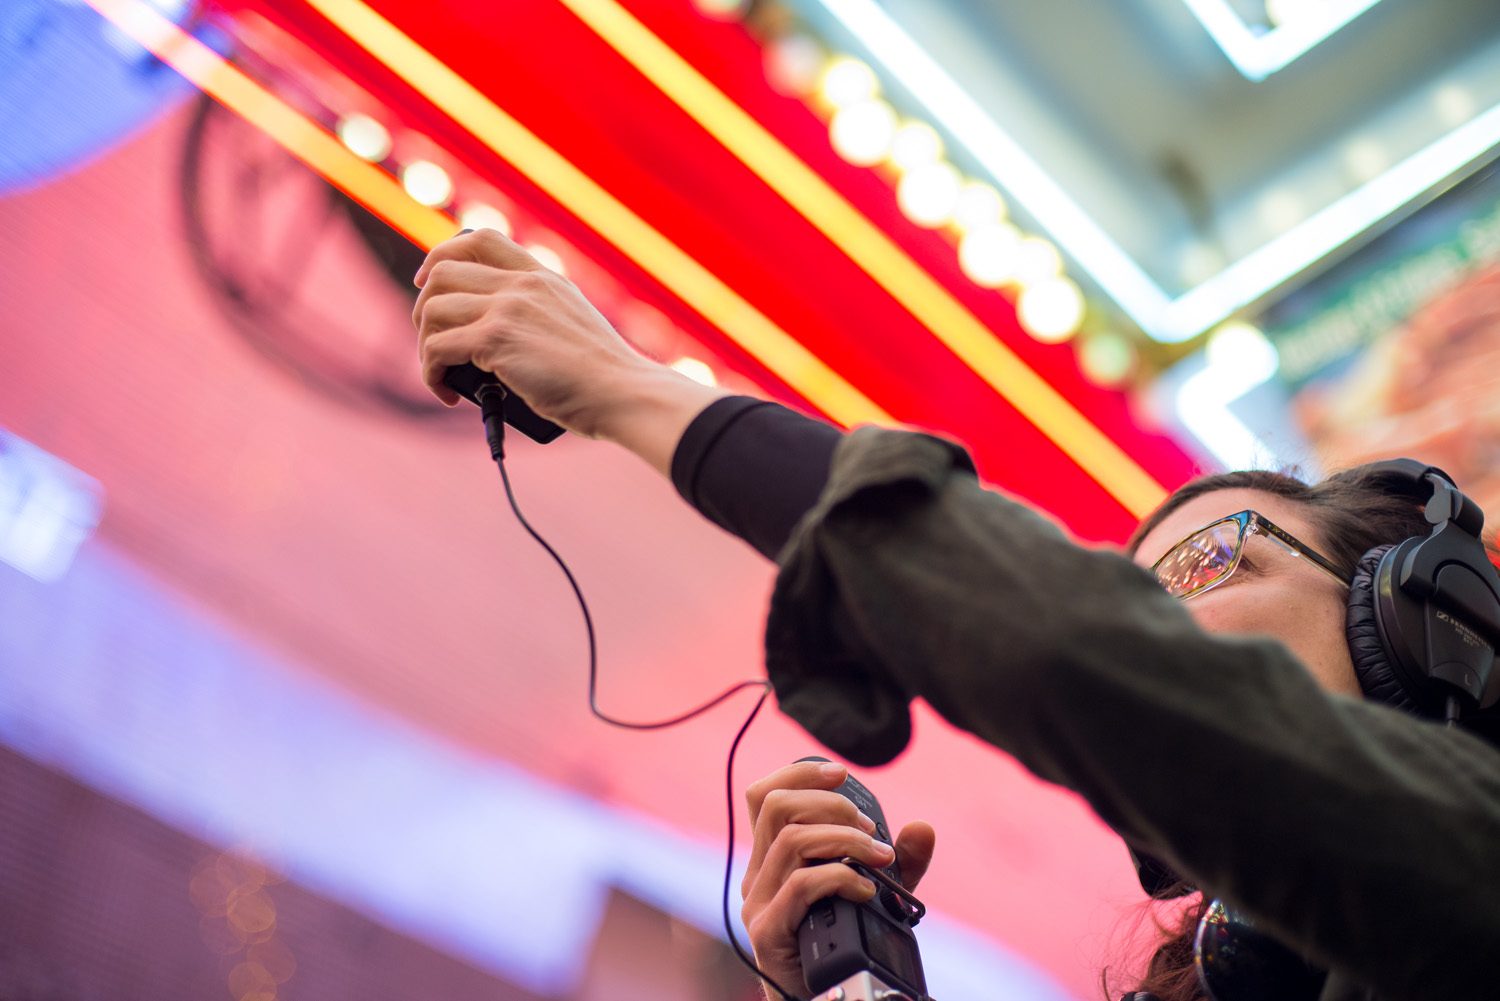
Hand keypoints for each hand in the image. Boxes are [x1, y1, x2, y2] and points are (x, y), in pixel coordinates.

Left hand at [412, 229, 661, 437]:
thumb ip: (538, 317)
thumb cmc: (603, 377)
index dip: (443, 254)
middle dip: (424, 307)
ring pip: (433, 309)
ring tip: (440, 372)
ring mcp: (508, 308)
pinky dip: (431, 373)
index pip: (480, 239)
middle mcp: (523, 284)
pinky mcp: (496, 340)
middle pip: (443, 272)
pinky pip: (436, 348)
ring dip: (424, 344)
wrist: (623, 393)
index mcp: (543, 277)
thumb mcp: (572, 326)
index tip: (428, 280)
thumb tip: (492, 341)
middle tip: (431, 339)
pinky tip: (446, 393)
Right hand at [741, 760, 935, 997]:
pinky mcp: (768, 932)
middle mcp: (758, 876)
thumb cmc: (845, 943)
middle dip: (831, 804)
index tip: (841, 773)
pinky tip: (866, 889)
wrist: (830, 996)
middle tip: (870, 829)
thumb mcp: (875, 892)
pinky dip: (841, 877)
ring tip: (879, 858)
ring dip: (844, 839)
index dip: (797, 773)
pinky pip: (801, 884)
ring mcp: (759, 904)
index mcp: (771, 859)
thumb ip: (898, 863)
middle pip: (775, 807)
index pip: (763, 796)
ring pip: (791, 841)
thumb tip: (922, 828)